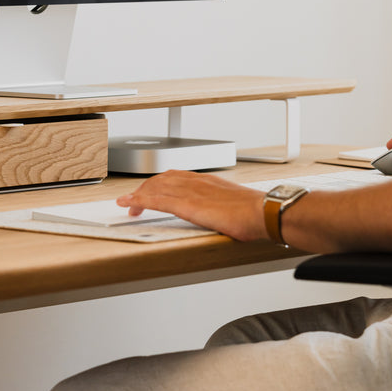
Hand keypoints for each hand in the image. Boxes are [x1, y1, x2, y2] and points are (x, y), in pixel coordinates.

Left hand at [116, 170, 266, 241]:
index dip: (158, 182)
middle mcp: (195, 181)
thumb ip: (221, 204)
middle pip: (160, 179)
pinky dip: (138, 201)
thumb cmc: (256, 212)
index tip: (150, 190)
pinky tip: (130, 205)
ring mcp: (189, 192)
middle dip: (144, 189)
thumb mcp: (233, 202)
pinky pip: (155, 200)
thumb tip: (222, 214)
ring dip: (137, 195)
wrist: (264, 212)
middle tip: (134, 201)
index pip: (174, 176)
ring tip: (127, 204)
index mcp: (206, 180)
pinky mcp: (186, 204)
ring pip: (154, 188)